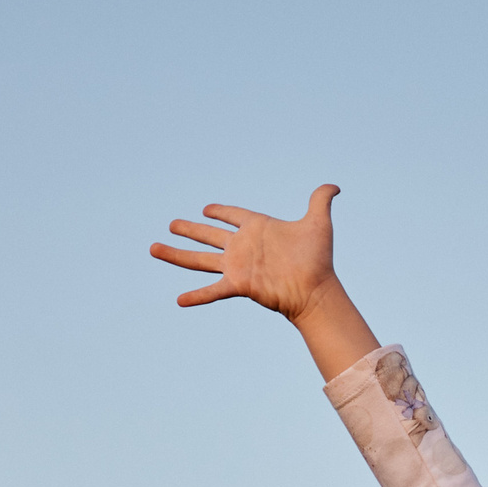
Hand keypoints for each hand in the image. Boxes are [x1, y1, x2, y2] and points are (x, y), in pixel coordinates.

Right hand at [150, 184, 378, 377]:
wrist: (315, 289)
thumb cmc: (317, 258)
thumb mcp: (318, 224)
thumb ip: (320, 200)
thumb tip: (334, 186)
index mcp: (257, 228)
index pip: (235, 215)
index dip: (221, 211)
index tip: (207, 209)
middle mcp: (243, 247)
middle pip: (209, 235)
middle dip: (190, 229)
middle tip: (171, 224)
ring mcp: (238, 266)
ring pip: (199, 259)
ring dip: (176, 255)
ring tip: (153, 248)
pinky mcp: (238, 284)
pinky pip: (212, 290)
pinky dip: (197, 296)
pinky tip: (179, 300)